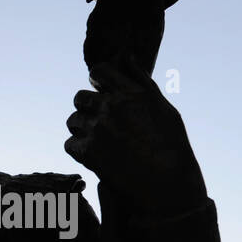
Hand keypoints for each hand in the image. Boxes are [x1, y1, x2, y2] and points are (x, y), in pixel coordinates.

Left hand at [65, 52, 206, 214]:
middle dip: (88, 108)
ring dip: (82, 129)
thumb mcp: (164, 107)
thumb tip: (126, 56)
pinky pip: (69, 144)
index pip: (99, 71)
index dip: (97, 80)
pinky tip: (95, 156)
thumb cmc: (172, 145)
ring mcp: (97, 129)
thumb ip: (141, 81)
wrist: (168, 185)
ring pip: (72, 121)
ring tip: (100, 141)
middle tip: (102, 122)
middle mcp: (111, 106)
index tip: (101, 90)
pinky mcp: (88, 152)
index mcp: (130, 92)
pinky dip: (79, 150)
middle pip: (80, 97)